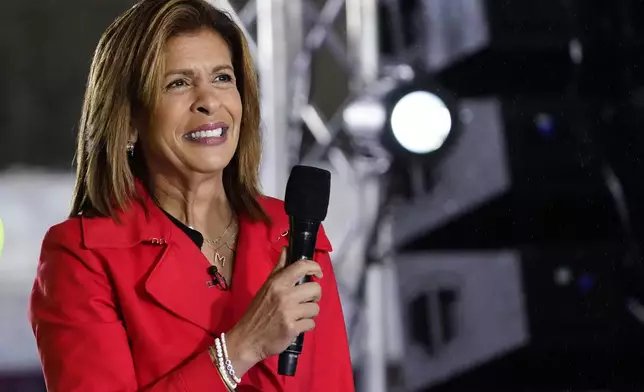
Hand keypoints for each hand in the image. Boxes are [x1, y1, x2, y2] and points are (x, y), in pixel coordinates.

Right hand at [224, 247, 322, 375]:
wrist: (247, 339)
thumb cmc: (257, 312)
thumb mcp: (265, 287)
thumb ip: (279, 268)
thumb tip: (286, 249)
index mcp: (277, 283)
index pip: (301, 267)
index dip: (314, 267)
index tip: (318, 273)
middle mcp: (284, 295)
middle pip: (315, 289)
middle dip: (314, 296)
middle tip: (306, 300)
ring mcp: (289, 312)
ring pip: (315, 308)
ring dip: (309, 313)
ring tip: (299, 315)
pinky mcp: (292, 328)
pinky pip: (311, 324)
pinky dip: (306, 326)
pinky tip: (296, 326)